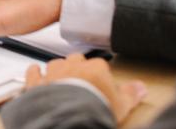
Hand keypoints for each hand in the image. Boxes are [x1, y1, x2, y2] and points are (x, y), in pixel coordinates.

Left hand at [24, 54, 145, 122]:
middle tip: (83, 82)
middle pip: (77, 60)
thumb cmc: (94, 108)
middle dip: (78, 68)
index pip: (100, 66)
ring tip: (62, 82)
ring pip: (56, 63)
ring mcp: (54, 71)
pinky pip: (34, 71)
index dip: (100, 76)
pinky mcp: (37, 81)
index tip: (101, 84)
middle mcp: (73, 65)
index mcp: (95, 68)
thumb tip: (141, 88)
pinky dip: (35, 74)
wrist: (69, 114)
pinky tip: (36, 75)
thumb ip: (131, 94)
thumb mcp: (121, 105)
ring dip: (58, 71)